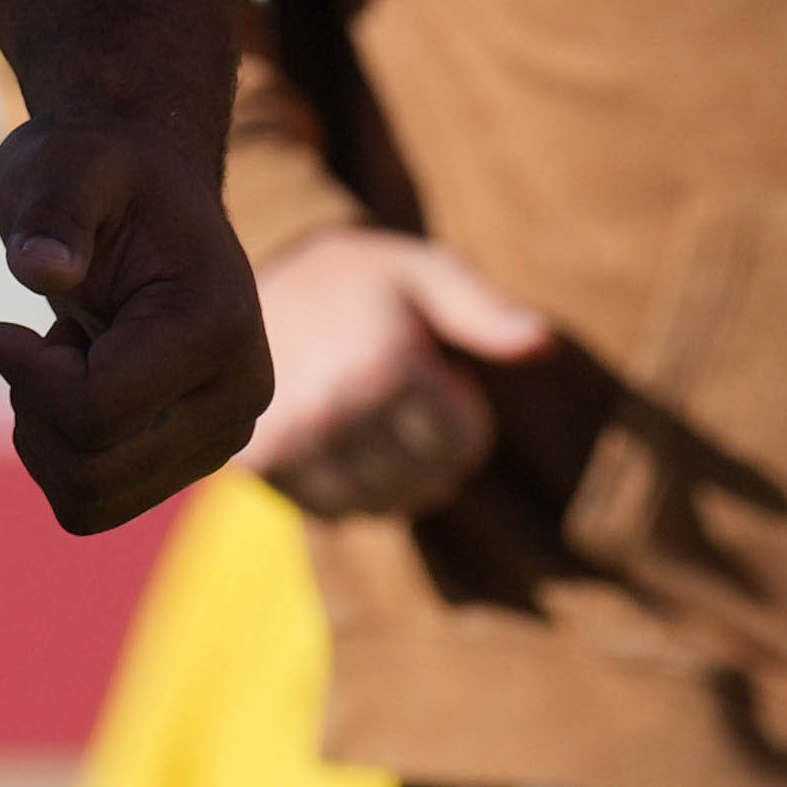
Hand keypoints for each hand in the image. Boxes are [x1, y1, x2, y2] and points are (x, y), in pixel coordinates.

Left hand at [0, 109, 271, 533]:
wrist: (146, 188)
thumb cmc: (97, 172)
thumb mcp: (63, 167)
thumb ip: (52, 214)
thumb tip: (40, 268)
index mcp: (216, 324)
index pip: (99, 414)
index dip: (27, 379)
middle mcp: (238, 393)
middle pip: (95, 473)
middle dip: (35, 413)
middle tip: (37, 341)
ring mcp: (222, 433)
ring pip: (93, 501)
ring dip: (45, 438)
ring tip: (62, 359)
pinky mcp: (193, 455)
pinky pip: (98, 503)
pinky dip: (61, 456)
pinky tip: (75, 387)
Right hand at [239, 226, 552, 520]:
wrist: (243, 286)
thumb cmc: (356, 279)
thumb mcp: (425, 272)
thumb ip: (485, 311)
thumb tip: (543, 344)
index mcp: (384, 363)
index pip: (463, 445)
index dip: (464, 415)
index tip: (438, 377)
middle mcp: (336, 411)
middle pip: (426, 482)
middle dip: (434, 451)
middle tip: (407, 405)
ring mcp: (294, 443)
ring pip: (382, 505)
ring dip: (395, 479)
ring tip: (377, 426)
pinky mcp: (261, 464)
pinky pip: (334, 513)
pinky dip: (349, 492)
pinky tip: (338, 444)